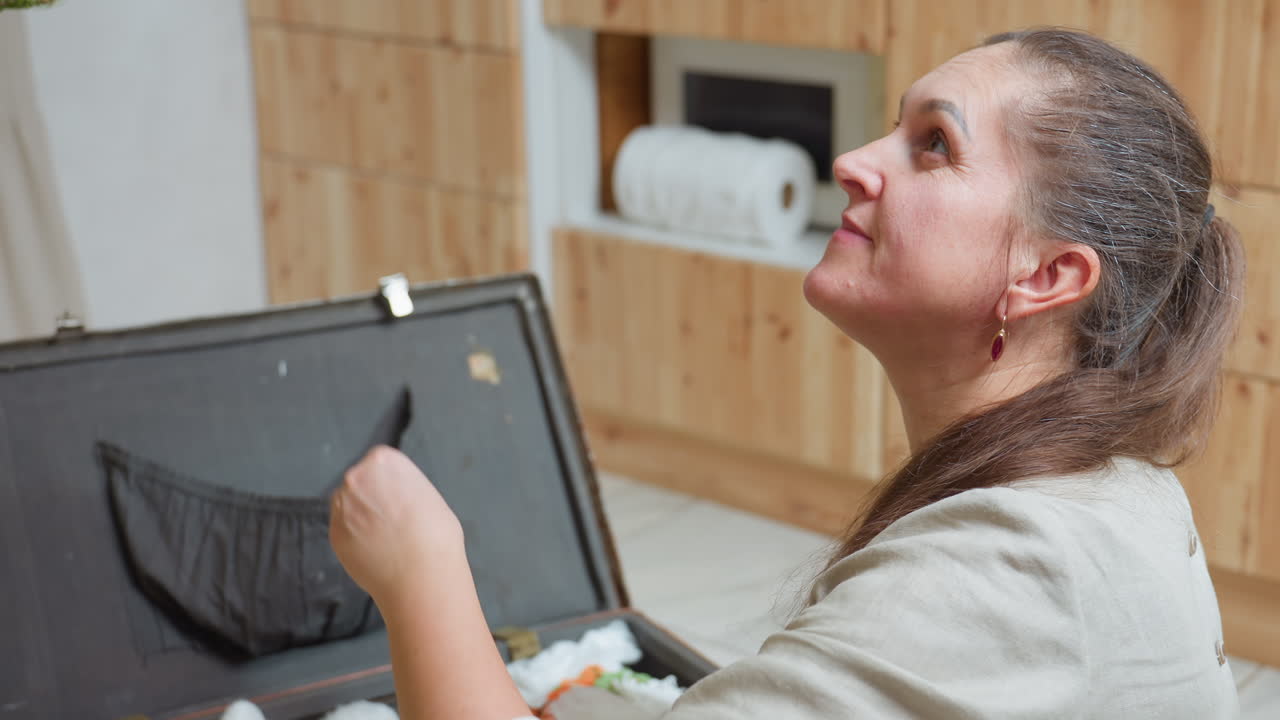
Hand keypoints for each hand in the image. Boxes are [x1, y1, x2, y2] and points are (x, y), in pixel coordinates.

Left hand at [330, 445, 463, 606]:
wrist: (421, 575)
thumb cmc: (434, 537)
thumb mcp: (428, 495)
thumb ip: (404, 488)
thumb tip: (394, 496)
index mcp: (382, 461)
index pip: (378, 462)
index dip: (390, 481)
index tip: (399, 496)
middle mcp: (356, 478)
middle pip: (359, 482)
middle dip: (372, 497)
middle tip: (393, 519)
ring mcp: (341, 507)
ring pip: (348, 506)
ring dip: (361, 517)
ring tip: (387, 537)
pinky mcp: (334, 534)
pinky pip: (343, 530)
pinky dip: (356, 538)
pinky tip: (377, 550)